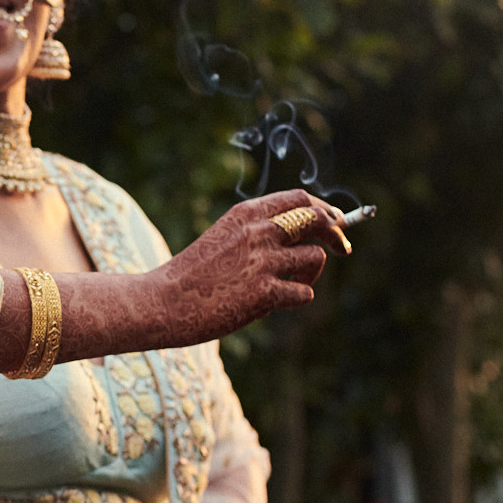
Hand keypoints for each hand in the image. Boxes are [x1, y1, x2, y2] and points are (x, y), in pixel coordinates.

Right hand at [141, 189, 346, 349]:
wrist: (161, 302)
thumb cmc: (189, 276)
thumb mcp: (221, 240)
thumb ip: (257, 235)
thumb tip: (304, 241)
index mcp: (245, 215)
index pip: (300, 199)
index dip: (324, 208)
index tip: (335, 220)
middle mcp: (258, 232)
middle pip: (317, 220)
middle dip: (336, 232)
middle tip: (341, 247)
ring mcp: (263, 262)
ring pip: (315, 258)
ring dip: (310, 273)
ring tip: (290, 284)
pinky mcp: (265, 293)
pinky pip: (304, 293)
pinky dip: (295, 298)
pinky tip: (273, 304)